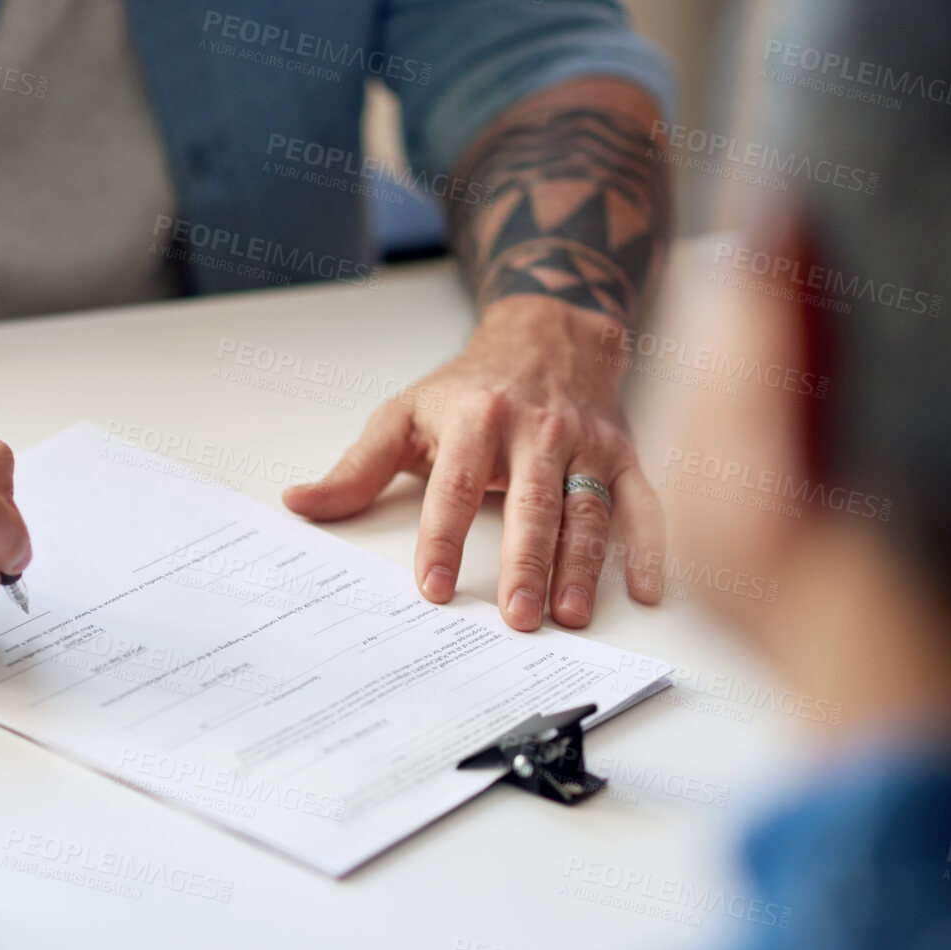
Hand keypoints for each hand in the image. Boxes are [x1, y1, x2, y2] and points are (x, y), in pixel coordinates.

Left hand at [282, 296, 662, 630]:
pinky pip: (641, 504)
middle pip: (530, 503)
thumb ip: (356, 468)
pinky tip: (646, 591)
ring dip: (581, 567)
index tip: (433, 587)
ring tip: (570, 615)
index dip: (442, 538)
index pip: (453, 485)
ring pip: (586, 510)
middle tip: (518, 618)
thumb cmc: (468, 387)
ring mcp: (584, 443)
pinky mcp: (623, 454)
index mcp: (475, 418)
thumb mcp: (404, 414)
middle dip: (525, 563)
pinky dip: (650, 547)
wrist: (546, 332)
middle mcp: (535, 429)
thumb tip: (300, 504)